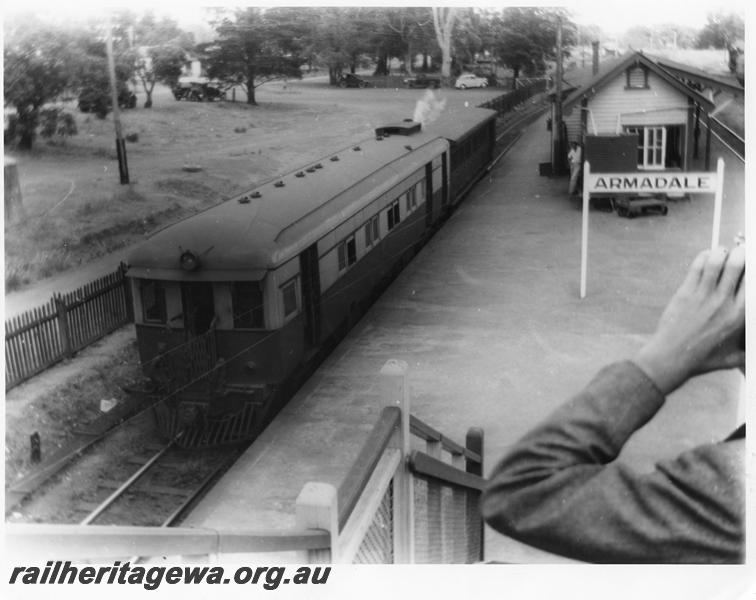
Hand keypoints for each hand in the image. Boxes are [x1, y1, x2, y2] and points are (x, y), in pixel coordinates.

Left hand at [634, 246, 744, 394]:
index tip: (752, 264)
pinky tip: (708, 257)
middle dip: (742, 253)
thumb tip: (753, 354)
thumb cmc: (702, 359)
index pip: (753, 283)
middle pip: (738, 265)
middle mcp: (723, 302)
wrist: (671, 357)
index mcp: (739, 316)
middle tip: (742, 252)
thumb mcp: (733, 358)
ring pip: (717, 261)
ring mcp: (703, 296)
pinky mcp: (685, 293)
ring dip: (722, 252)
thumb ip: (748, 353)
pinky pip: (697, 266)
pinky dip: (705, 256)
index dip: (753, 269)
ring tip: (724, 253)